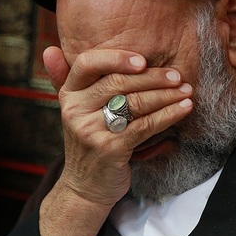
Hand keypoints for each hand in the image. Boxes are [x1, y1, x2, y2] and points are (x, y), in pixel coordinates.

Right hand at [45, 45, 193, 206]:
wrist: (85, 187)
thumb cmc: (89, 141)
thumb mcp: (76, 110)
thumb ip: (66, 79)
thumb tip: (48, 48)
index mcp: (69, 94)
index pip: (88, 63)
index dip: (116, 58)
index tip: (143, 60)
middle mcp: (75, 110)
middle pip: (119, 83)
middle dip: (154, 77)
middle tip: (178, 76)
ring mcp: (91, 130)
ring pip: (136, 103)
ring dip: (167, 95)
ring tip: (186, 91)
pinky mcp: (110, 149)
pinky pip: (146, 125)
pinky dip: (169, 115)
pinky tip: (184, 108)